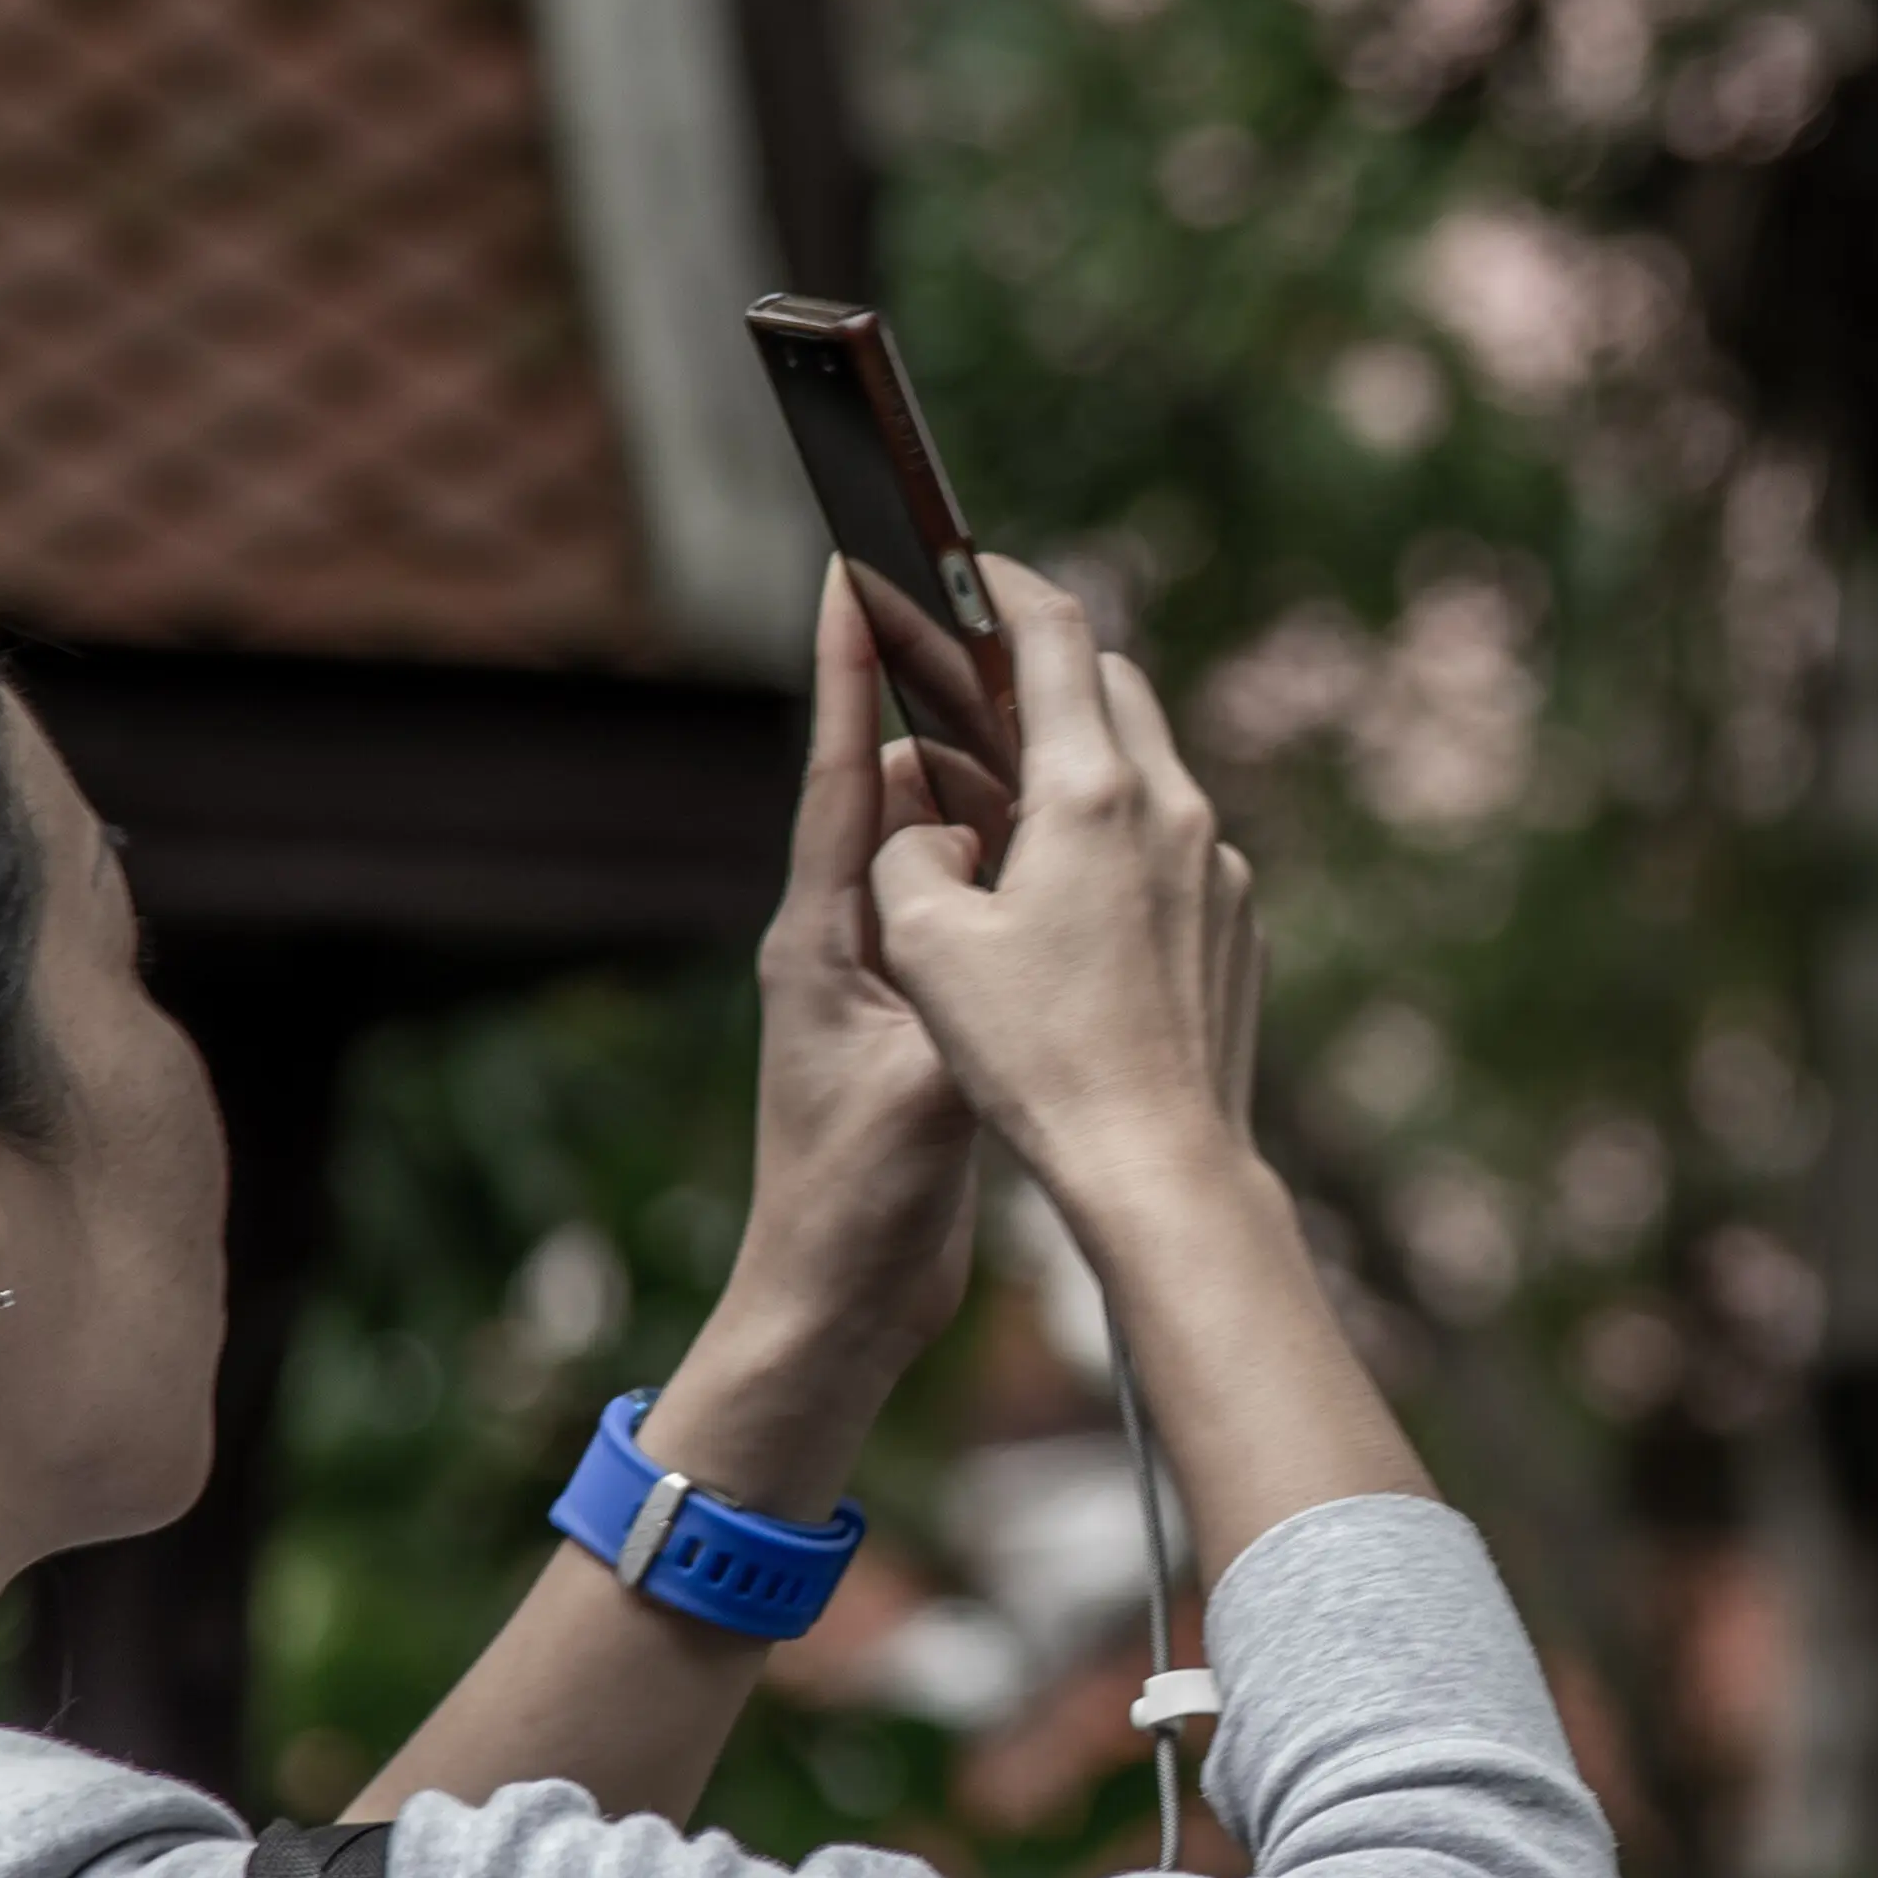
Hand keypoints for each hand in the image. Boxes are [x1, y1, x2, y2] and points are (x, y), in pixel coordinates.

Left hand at [712, 561, 983, 1404]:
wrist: (841, 1302)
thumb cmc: (863, 1201)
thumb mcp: (920, 1083)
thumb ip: (946, 970)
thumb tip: (953, 848)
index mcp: (821, 939)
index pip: (836, 776)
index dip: (841, 675)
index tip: (846, 575)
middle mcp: (843, 940)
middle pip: (894, 797)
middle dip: (939, 715)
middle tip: (991, 632)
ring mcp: (882, 980)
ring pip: (938, 853)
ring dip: (986, 799)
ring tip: (1042, 734)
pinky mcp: (922, 1020)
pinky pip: (966, 914)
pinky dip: (1006, 875)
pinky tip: (1056, 855)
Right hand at [863, 555, 1265, 1222]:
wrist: (1161, 1163)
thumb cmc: (1036, 1058)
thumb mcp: (926, 949)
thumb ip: (909, 853)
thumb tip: (931, 819)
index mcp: (1090, 793)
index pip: (1053, 635)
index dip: (1005, 583)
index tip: (971, 565)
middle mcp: (1171, 808)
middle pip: (1112, 685)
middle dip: (1047, 668)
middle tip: (984, 683)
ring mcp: (1218, 862)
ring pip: (1151, 767)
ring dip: (1088, 759)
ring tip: (1021, 802)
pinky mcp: (1239, 917)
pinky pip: (1176, 842)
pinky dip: (1125, 835)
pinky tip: (1078, 903)